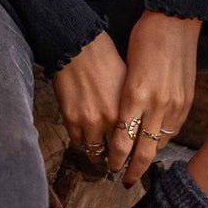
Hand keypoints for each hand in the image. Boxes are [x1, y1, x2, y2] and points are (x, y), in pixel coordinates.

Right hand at [51, 29, 126, 160]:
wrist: (80, 47)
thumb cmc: (107, 60)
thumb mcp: (128, 83)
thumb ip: (132, 109)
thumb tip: (138, 127)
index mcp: (126, 111)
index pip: (133, 145)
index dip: (133, 154)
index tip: (133, 158)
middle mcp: (108, 120)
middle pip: (115, 155)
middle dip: (117, 160)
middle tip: (116, 160)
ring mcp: (87, 121)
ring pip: (94, 151)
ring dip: (98, 151)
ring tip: (100, 148)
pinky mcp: (70, 119)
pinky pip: (77, 141)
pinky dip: (82, 139)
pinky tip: (85, 131)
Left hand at [106, 9, 200, 186]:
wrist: (175, 21)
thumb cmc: (145, 38)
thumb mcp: (126, 69)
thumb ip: (124, 98)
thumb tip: (120, 124)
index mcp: (135, 94)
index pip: (122, 140)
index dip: (115, 159)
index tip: (110, 167)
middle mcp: (156, 103)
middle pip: (142, 152)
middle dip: (131, 171)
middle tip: (123, 180)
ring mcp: (174, 103)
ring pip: (160, 144)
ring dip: (149, 157)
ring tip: (139, 164)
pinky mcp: (187, 100)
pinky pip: (174, 129)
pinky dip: (164, 139)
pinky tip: (156, 141)